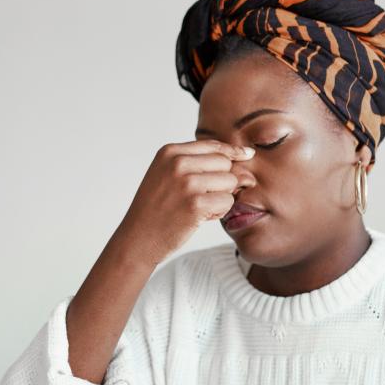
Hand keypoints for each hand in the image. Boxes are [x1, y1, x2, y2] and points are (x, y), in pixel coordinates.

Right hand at [114, 140, 255, 266]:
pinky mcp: (196, 204)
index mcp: (170, 152)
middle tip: (205, 197)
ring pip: (230, 181)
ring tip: (200, 207)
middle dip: (223, 181)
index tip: (246, 155)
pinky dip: (220, 211)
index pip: (213, 146)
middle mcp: (178, 163)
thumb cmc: (156, 209)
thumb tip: (245, 158)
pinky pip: (228, 201)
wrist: (137, 238)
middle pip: (225, 163)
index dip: (233, 152)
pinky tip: (200, 217)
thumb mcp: (167, 175)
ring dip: (222, 197)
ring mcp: (187, 183)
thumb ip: (198, 164)